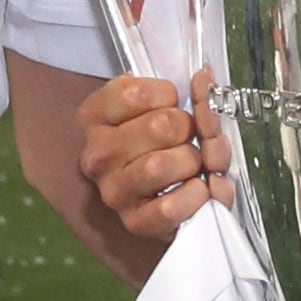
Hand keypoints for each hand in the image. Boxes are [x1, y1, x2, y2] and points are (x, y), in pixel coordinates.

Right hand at [75, 66, 234, 241]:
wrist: (164, 194)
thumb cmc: (164, 142)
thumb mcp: (165, 105)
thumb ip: (185, 90)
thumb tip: (204, 77)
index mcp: (95, 116)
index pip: (135, 92)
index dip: (167, 94)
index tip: (171, 104)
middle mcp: (97, 154)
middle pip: (159, 126)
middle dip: (189, 128)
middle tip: (189, 137)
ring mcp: (113, 191)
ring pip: (161, 166)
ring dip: (193, 162)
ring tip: (194, 164)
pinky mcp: (135, 222)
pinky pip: (170, 207)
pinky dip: (195, 196)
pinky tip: (198, 189)